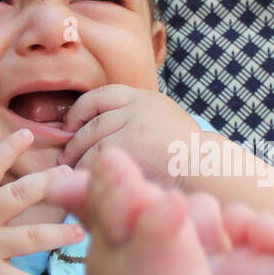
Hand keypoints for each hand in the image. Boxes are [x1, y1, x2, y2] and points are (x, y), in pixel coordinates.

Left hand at [60, 85, 201, 184]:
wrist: (208, 167)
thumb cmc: (190, 158)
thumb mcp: (167, 126)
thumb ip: (142, 122)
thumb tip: (107, 133)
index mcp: (147, 98)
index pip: (103, 95)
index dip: (81, 110)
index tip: (71, 126)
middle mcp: (137, 105)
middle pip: (92, 119)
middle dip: (74, 139)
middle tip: (66, 155)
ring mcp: (131, 122)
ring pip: (89, 138)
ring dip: (76, 156)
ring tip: (71, 170)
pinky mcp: (127, 143)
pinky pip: (93, 157)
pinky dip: (83, 169)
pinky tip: (82, 179)